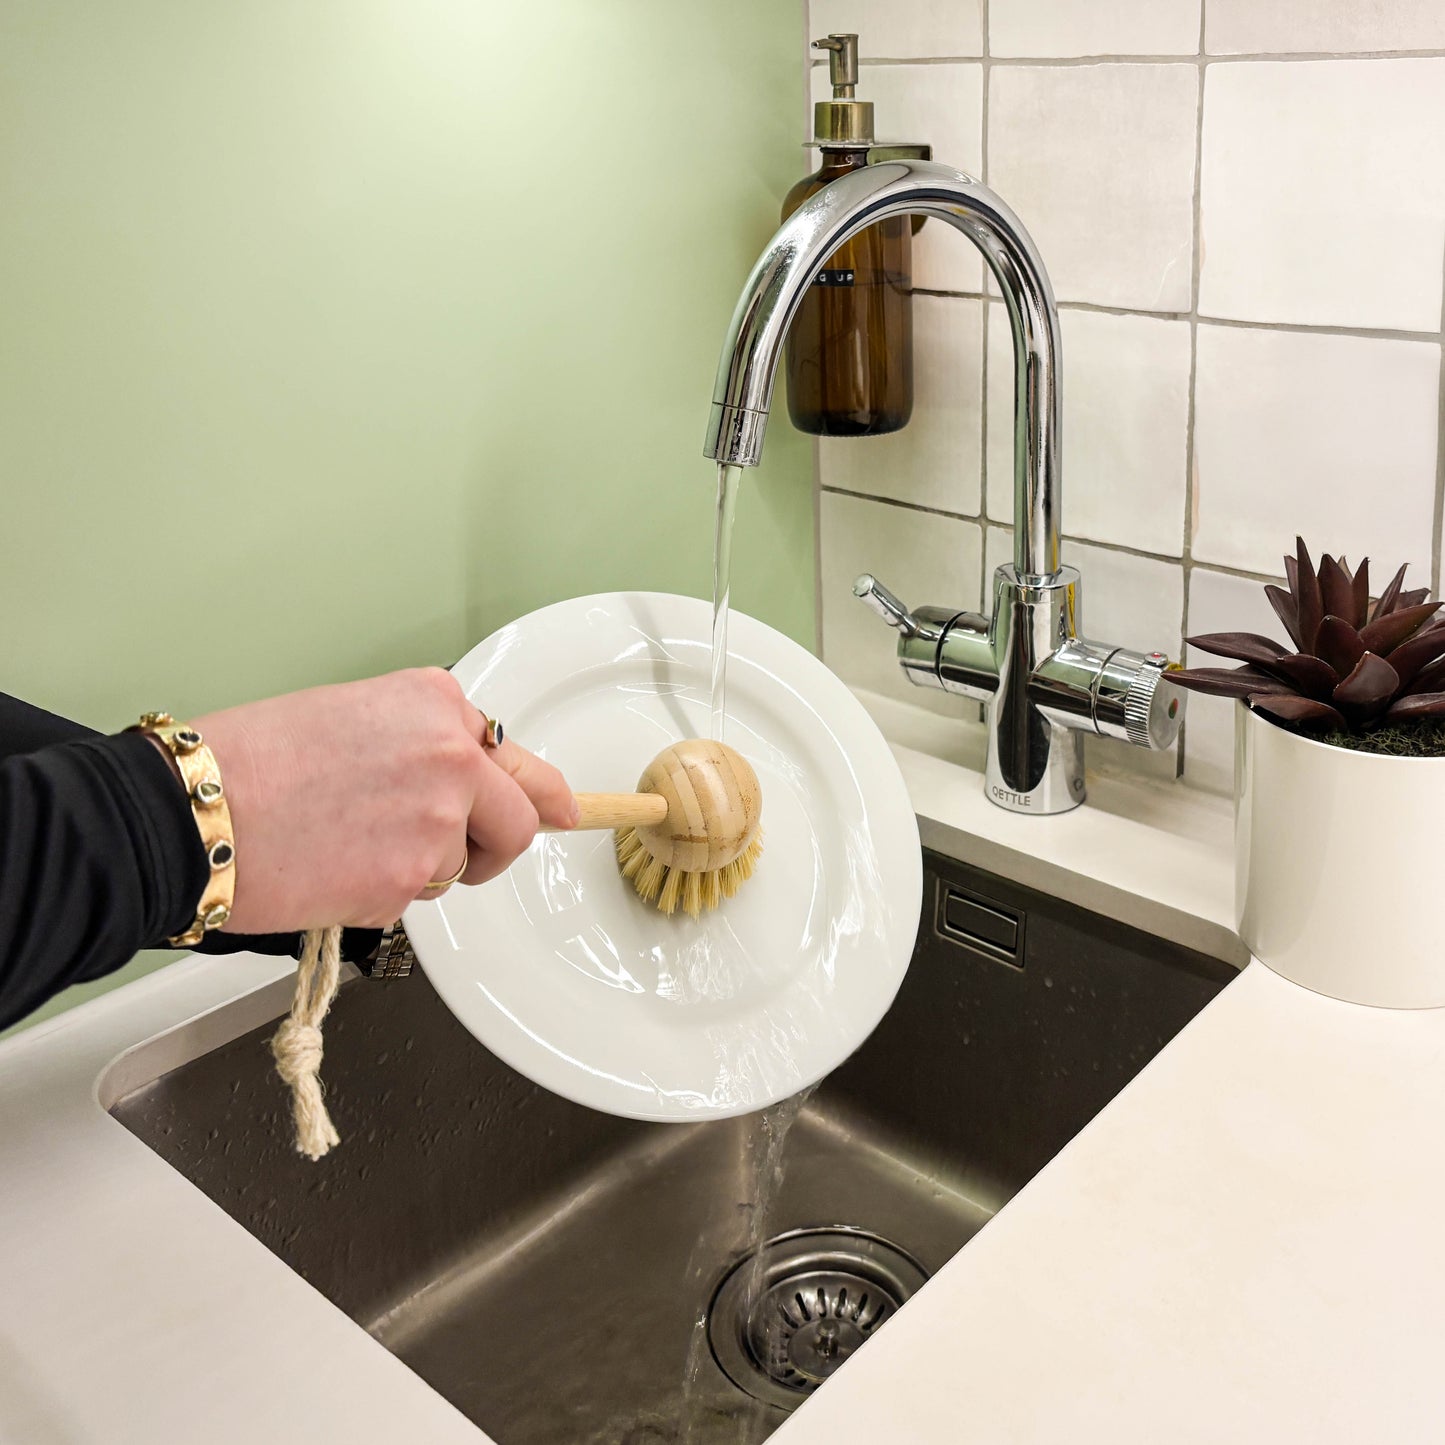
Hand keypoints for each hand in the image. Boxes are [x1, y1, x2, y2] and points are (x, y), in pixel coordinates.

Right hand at [191, 668, 576, 931]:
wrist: (190, 811)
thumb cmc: (250, 761)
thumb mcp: (354, 718)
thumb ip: (425, 745)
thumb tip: (474, 783)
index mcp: (437, 704)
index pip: (521, 760)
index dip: (541, 795)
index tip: (565, 811)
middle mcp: (453, 756)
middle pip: (520, 823)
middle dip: (490, 846)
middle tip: (447, 854)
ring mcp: (438, 821)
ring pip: (463, 866)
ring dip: (423, 868)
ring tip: (350, 844)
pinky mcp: (409, 880)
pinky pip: (417, 897)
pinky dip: (381, 893)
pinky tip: (331, 866)